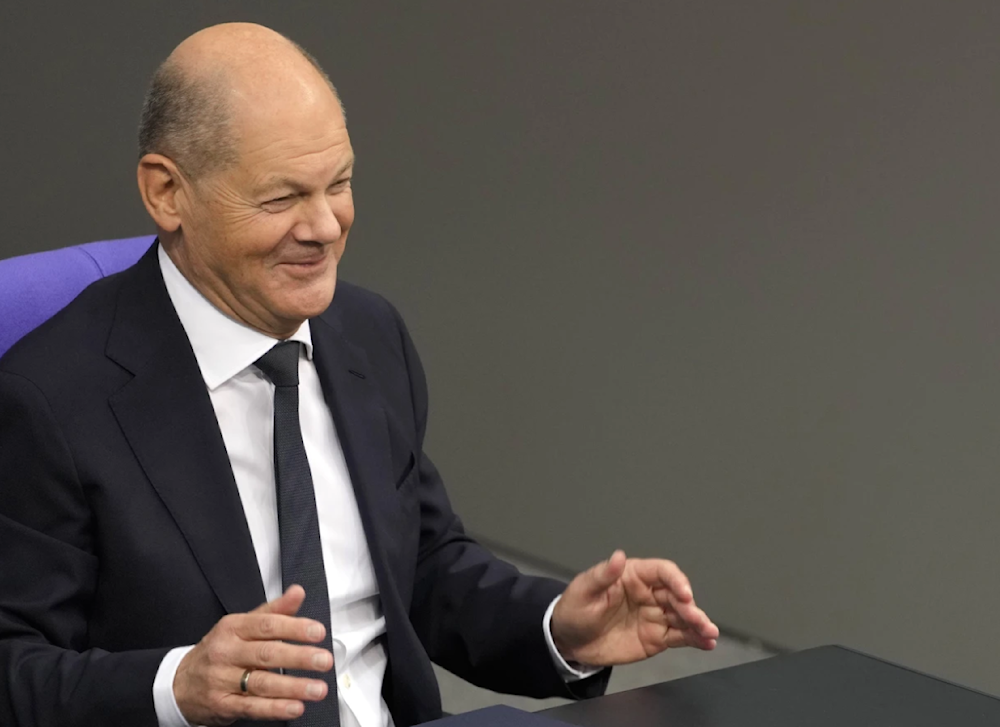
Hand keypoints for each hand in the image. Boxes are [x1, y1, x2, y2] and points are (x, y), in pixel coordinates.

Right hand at [174, 585, 333, 724]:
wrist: (179, 684)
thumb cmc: (219, 651)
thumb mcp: (241, 625)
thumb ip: (273, 611)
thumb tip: (297, 592)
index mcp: (233, 628)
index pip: (266, 625)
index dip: (294, 628)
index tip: (317, 632)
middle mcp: (226, 652)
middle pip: (266, 653)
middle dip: (299, 657)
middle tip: (323, 660)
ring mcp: (222, 680)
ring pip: (261, 683)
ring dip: (293, 687)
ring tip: (318, 688)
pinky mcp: (222, 705)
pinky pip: (251, 707)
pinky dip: (275, 708)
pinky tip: (295, 707)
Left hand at [551, 550, 718, 666]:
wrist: (570, 641)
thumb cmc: (575, 610)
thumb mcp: (584, 590)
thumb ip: (603, 575)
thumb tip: (618, 556)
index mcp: (634, 575)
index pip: (662, 572)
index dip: (676, 580)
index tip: (684, 593)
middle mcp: (649, 593)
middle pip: (678, 595)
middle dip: (690, 607)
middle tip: (696, 619)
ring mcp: (655, 616)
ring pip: (683, 617)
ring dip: (699, 624)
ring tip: (710, 634)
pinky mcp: (656, 637)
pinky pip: (680, 636)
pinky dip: (695, 639)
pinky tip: (707, 643)